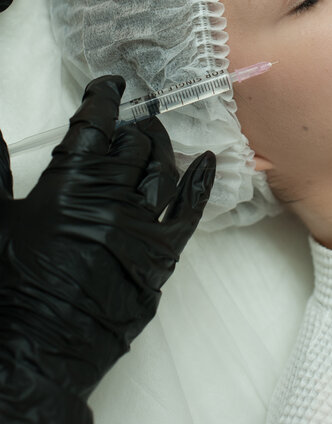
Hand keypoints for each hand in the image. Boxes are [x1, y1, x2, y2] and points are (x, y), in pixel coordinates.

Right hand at [0, 75, 215, 419]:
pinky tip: (205, 161)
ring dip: (158, 147)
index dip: (104, 98)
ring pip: (160, 170)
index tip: (111, 85)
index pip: (95, 125)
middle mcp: (112, 198)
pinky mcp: (161, 256)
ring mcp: (141, 226)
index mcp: (70, 184)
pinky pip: (188, 212)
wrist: (36, 352)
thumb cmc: (11, 288)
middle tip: (130, 117)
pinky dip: (199, 184)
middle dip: (132, 124)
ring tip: (152, 134)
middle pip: (132, 145)